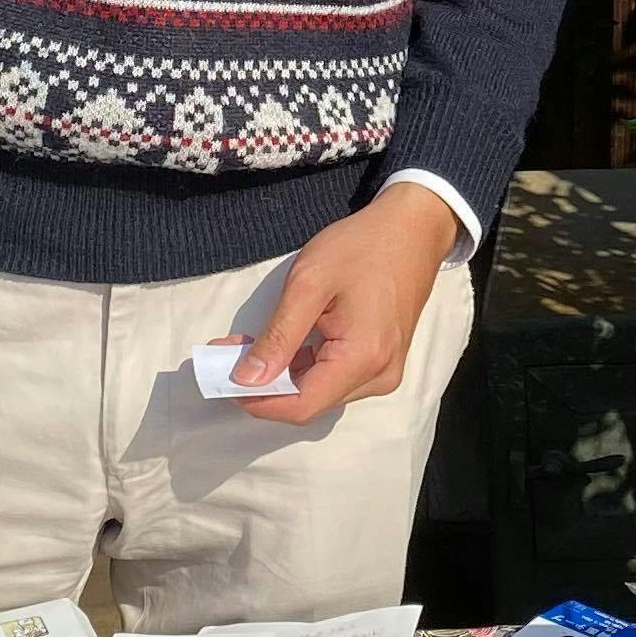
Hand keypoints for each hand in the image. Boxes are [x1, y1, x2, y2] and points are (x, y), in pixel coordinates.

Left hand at [223, 186, 464, 423]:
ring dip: (282, 376)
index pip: (300, 406)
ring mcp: (384, 373)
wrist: (412, 229)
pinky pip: (336, 381)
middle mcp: (379, 377)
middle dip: (265, 385)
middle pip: (310, 403)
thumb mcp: (309, 283)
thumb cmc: (361, 247)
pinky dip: (304, 369)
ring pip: (320, 394)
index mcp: (363, 358)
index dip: (257, 400)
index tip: (223, 376)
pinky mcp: (383, 364)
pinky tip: (285, 344)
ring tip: (250, 344)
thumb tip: (246, 381)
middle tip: (229, 351)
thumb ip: (278, 336)